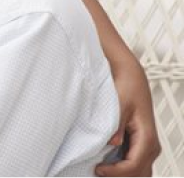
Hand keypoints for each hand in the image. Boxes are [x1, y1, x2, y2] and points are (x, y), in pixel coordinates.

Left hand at [96, 51, 159, 177]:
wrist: (132, 78)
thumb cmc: (126, 89)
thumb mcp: (118, 104)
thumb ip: (115, 125)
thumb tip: (113, 143)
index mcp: (146, 137)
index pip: (133, 165)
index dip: (116, 172)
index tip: (97, 169)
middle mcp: (151, 146)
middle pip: (138, 173)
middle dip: (118, 176)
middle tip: (97, 172)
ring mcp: (147, 147)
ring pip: (140, 172)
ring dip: (122, 175)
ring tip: (101, 170)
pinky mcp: (140, 146)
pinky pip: (136, 165)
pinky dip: (124, 170)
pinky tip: (107, 166)